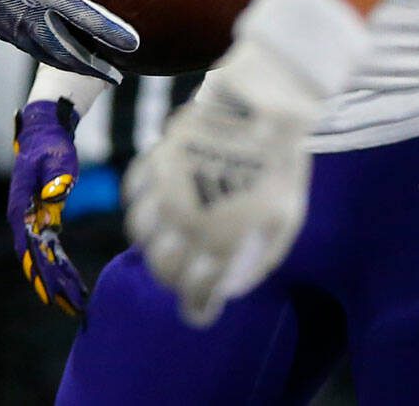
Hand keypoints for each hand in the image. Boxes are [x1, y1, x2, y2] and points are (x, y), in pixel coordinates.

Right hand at [0, 0, 138, 82]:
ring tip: (93, 72)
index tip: (134, 45)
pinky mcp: (0, 28)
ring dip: (72, 65)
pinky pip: (31, 47)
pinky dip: (50, 56)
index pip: (85, 16)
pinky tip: (58, 56)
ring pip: (49, 54)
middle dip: (95, 66)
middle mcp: (31, 15)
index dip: (111, 32)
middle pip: (69, 50)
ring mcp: (14, 26)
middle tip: (117, 76)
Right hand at [10, 99, 89, 318]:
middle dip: (52, 284)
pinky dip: (62, 266)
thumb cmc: (51, 145)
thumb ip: (57, 180)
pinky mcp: (43, 218)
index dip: (37, 270)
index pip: (27, 245)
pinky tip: (76, 283)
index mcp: (20, 206)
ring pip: (43, 257)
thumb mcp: (57, 159)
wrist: (45, 132)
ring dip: (58, 280)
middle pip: (35, 258)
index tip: (48, 292)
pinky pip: (51, 248)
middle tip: (69, 307)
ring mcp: (31, 219)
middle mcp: (22, 218)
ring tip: (76, 304)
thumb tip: (55, 202)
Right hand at [124, 38, 317, 326]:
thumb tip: (233, 281)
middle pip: (162, 267)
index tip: (199, 311)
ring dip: (153, 241)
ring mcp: (168, 189)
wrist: (263, 108)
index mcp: (221, 241)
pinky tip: (156, 202)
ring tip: (167, 238)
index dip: (196, 309)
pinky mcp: (157, 158)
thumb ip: (260, 256)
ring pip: (139, 232)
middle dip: (173, 278)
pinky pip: (133, 190)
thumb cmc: (280, 165)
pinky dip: (140, 202)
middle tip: (185, 273)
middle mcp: (187, 221)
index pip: (195, 293)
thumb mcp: (285, 220)